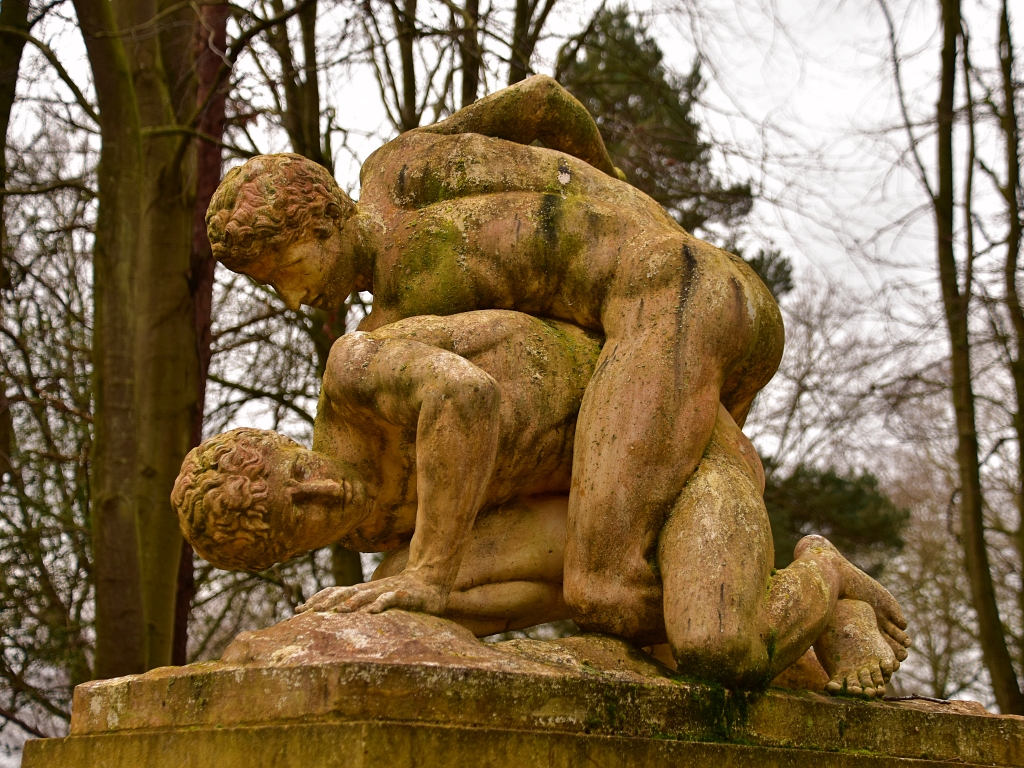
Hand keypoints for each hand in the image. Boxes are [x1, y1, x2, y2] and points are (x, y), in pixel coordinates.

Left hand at [295, 572, 447, 615]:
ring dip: (351, 603)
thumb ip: (358, 604)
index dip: (316, 599)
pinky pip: (391, 599)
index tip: (297, 609)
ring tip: (338, 611)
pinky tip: (373, 612)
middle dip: (325, 602)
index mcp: (362, 591)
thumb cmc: (402, 592)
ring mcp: (387, 590)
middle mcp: (371, 589)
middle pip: (344, 593)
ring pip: (365, 595)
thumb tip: (337, 614)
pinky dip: (381, 604)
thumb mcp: (377, 598)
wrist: (430, 579)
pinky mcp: (404, 595)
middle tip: (307, 612)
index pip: (334, 592)